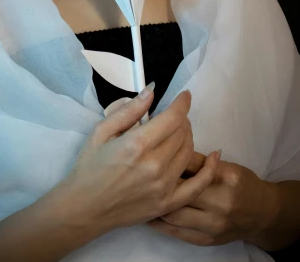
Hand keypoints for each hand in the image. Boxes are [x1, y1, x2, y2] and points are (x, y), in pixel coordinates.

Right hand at [63, 89, 219, 234]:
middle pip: (183, 133)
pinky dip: (209, 169)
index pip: (172, 118)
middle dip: (182, 118)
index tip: (185, 95)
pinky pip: (197, 186)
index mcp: (137, 145)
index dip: (182, 103)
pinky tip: (215, 155)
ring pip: (189, 152)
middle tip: (173, 115)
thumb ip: (129, 111)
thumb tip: (151, 92)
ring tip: (180, 131)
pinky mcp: (167, 204)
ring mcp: (163, 187)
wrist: (84, 208)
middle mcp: (154, 165)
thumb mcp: (102, 131)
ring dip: (188, 136)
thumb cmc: (89, 167)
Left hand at [147, 151, 271, 247]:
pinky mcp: (206, 240)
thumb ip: (199, 162)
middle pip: (180, 191)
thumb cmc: (241, 184)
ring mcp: (212, 225)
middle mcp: (220, 203)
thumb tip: (169, 151)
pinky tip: (149, 212)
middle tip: (142, 172)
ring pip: (174, 215)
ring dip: (154, 204)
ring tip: (140, 192)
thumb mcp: (226, 166)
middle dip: (159, 182)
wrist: (261, 214)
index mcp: (225, 178)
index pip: (191, 166)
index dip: (170, 160)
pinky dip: (160, 223)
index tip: (153, 153)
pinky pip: (177, 233)